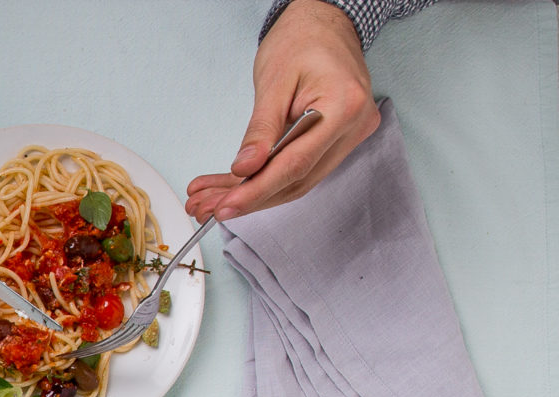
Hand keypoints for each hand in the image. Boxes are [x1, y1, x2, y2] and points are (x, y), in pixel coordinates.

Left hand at [185, 0, 379, 220]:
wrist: (322, 24)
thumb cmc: (301, 41)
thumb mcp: (272, 82)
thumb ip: (260, 129)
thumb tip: (244, 168)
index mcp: (345, 107)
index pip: (296, 163)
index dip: (257, 190)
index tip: (225, 206)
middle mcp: (356, 125)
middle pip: (297, 178)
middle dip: (249, 197)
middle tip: (206, 207)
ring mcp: (351, 134)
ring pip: (297, 179)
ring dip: (253, 193)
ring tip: (211, 199)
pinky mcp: (338, 139)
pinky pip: (301, 167)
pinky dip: (266, 179)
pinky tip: (233, 186)